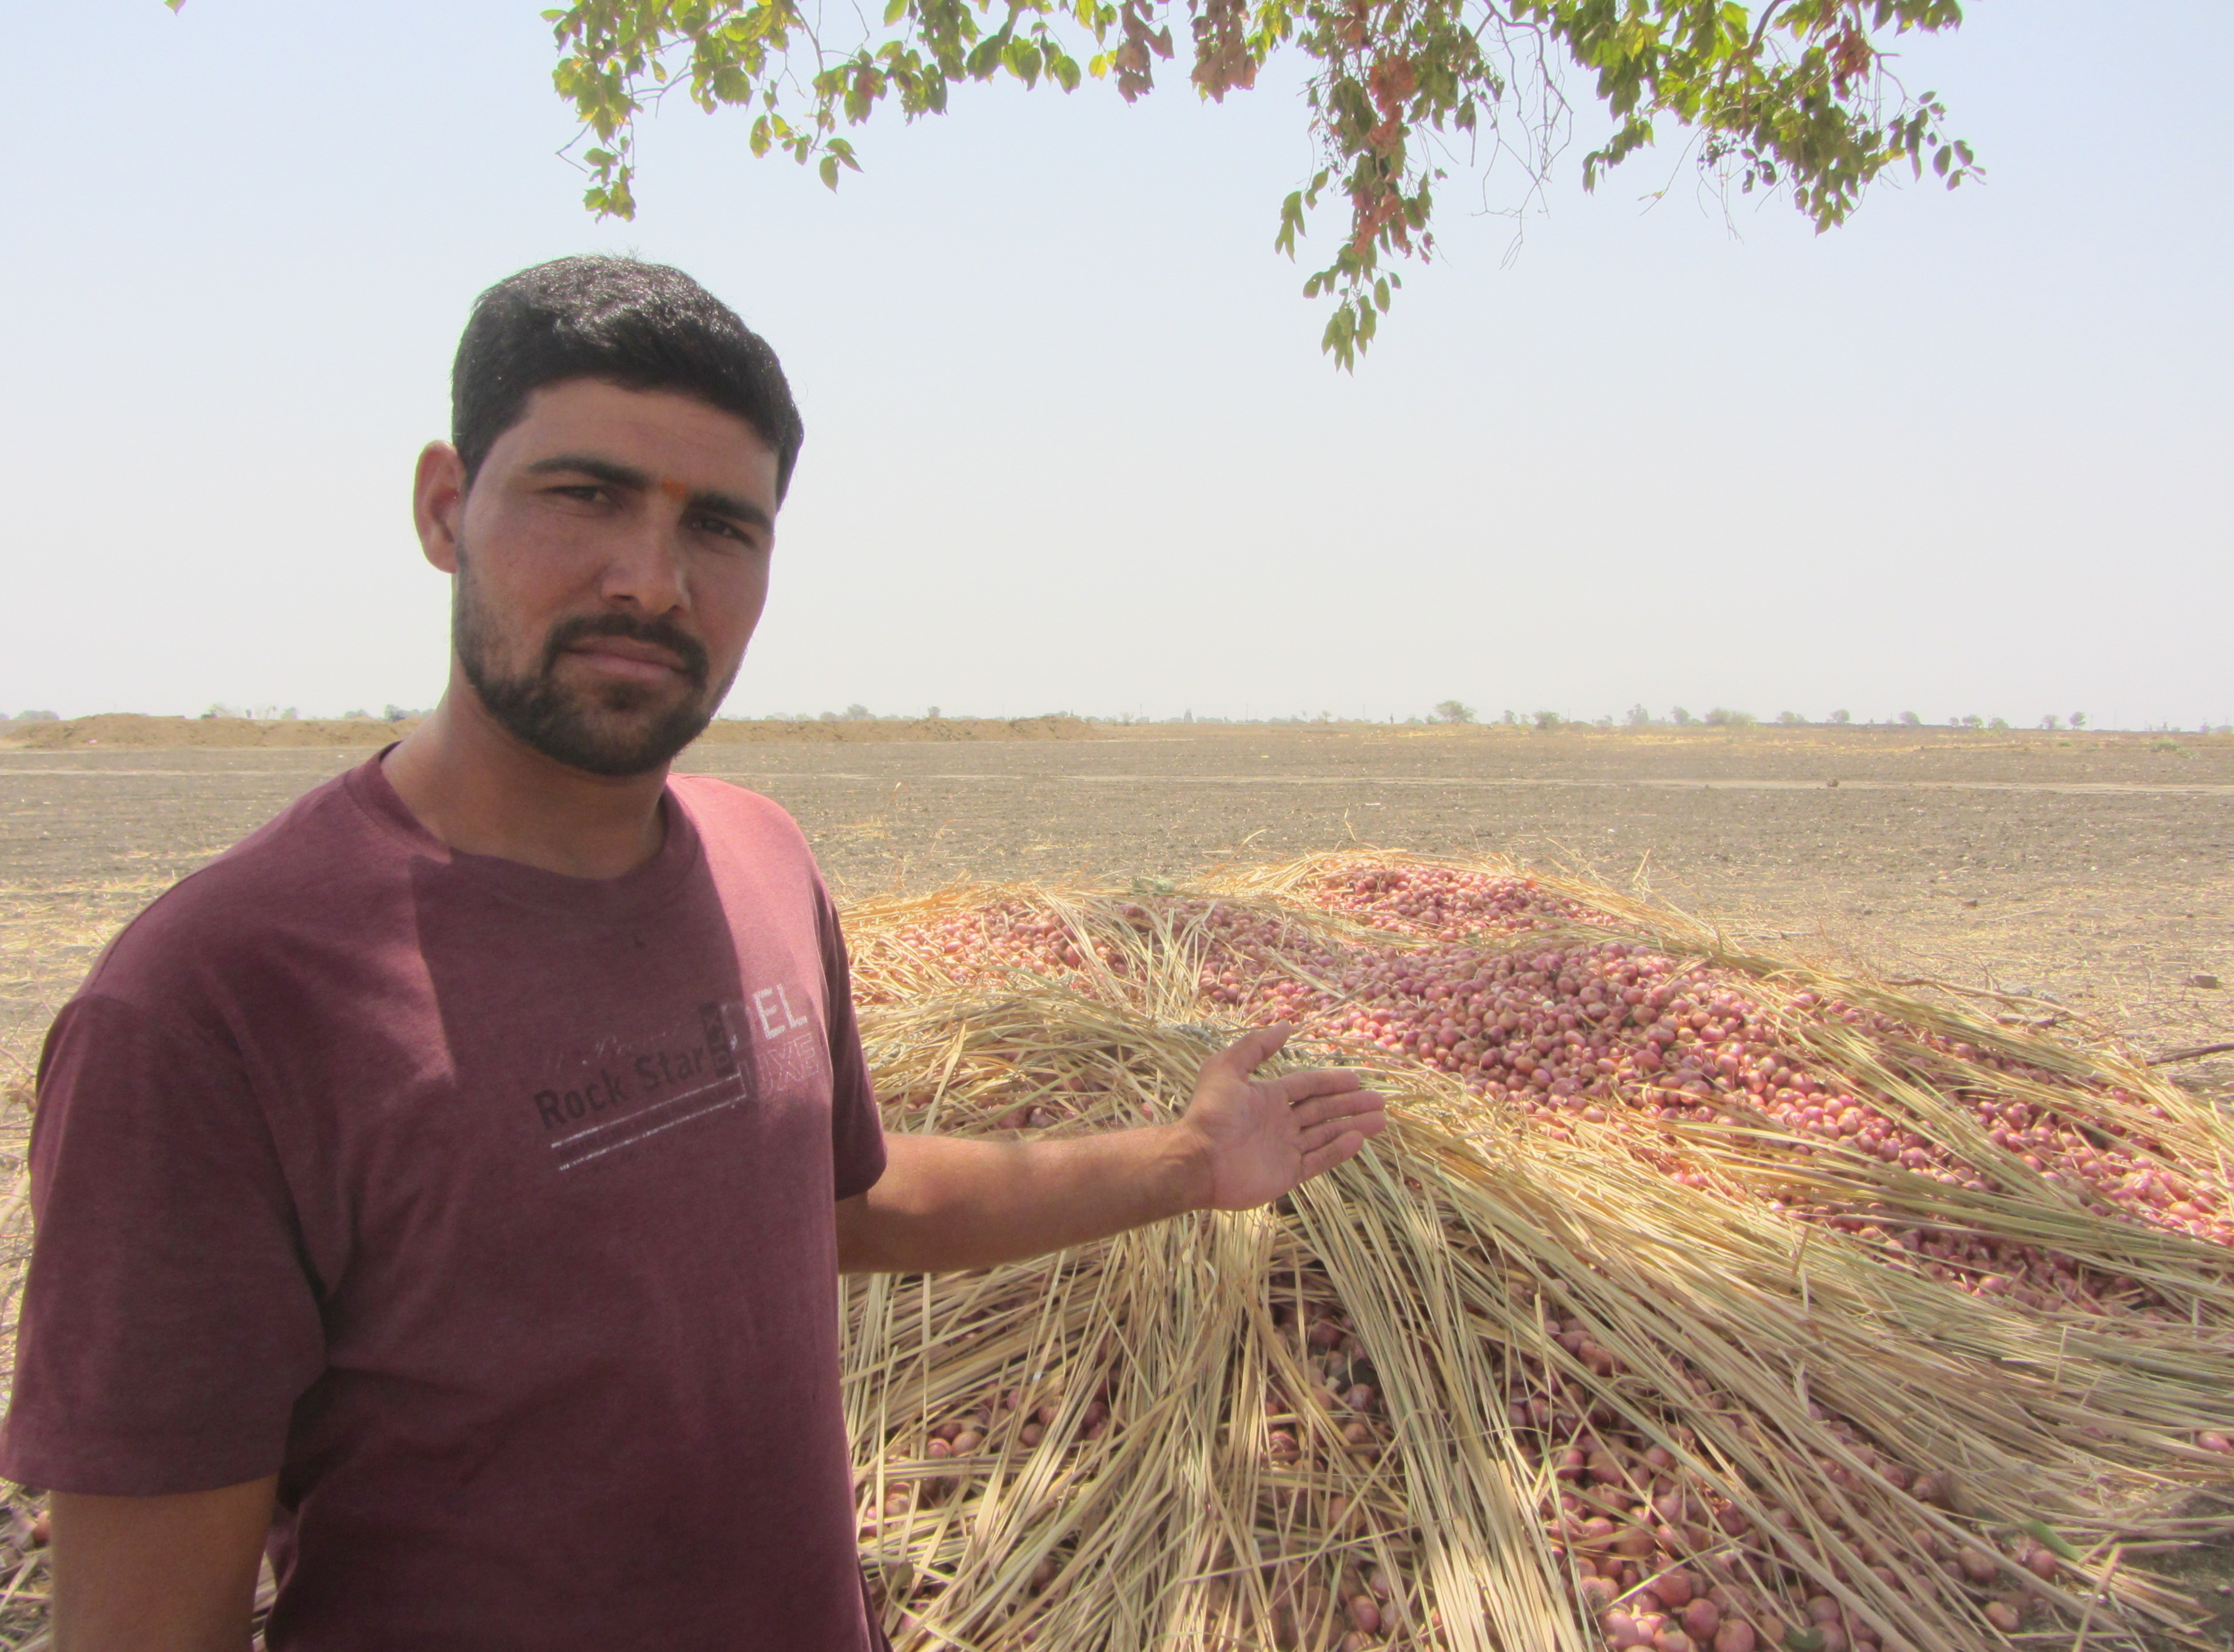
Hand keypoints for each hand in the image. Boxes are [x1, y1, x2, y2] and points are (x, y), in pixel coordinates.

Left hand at [1176, 1024, 1386, 1211]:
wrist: (1198, 1159)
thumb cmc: (1211, 1113)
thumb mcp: (1227, 1068)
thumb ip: (1256, 1046)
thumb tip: (1285, 1024)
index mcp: (1267, 1097)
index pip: (1307, 1086)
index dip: (1331, 1081)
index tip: (1357, 1078)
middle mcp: (1279, 1122)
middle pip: (1322, 1110)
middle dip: (1350, 1104)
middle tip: (1379, 1101)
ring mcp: (1284, 1149)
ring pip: (1326, 1134)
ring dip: (1352, 1125)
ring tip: (1380, 1121)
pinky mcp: (1286, 1174)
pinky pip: (1318, 1160)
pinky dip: (1338, 1151)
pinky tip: (1357, 1139)